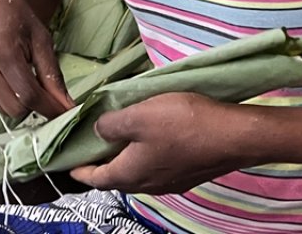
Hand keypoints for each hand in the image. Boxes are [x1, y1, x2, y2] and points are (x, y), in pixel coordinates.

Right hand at [0, 0, 73, 118]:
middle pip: (15, 108)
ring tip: (23, 79)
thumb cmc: (19, 20)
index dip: (49, 108)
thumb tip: (67, 106)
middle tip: (44, 91)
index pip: (29, 94)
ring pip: (2, 110)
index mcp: (1, 50)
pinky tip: (6, 78)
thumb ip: (53, 76)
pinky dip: (4, 98)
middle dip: (34, 105)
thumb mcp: (42, 41)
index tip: (65, 112)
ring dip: (19, 103)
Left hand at [69, 92, 259, 193]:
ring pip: (138, 175)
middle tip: (92, 148)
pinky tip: (151, 142)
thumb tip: (98, 131)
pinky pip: (157, 170)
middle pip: (116, 179)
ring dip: (125, 161)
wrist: (234, 136)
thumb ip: (110, 125)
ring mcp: (170, 183)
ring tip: (120, 142)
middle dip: (102, 166)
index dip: (79, 170)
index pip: (95, 179)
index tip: (68, 165)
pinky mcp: (188, 175)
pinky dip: (145, 159)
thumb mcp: (137, 116)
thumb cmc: (183, 124)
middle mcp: (148, 185)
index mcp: (129, 174)